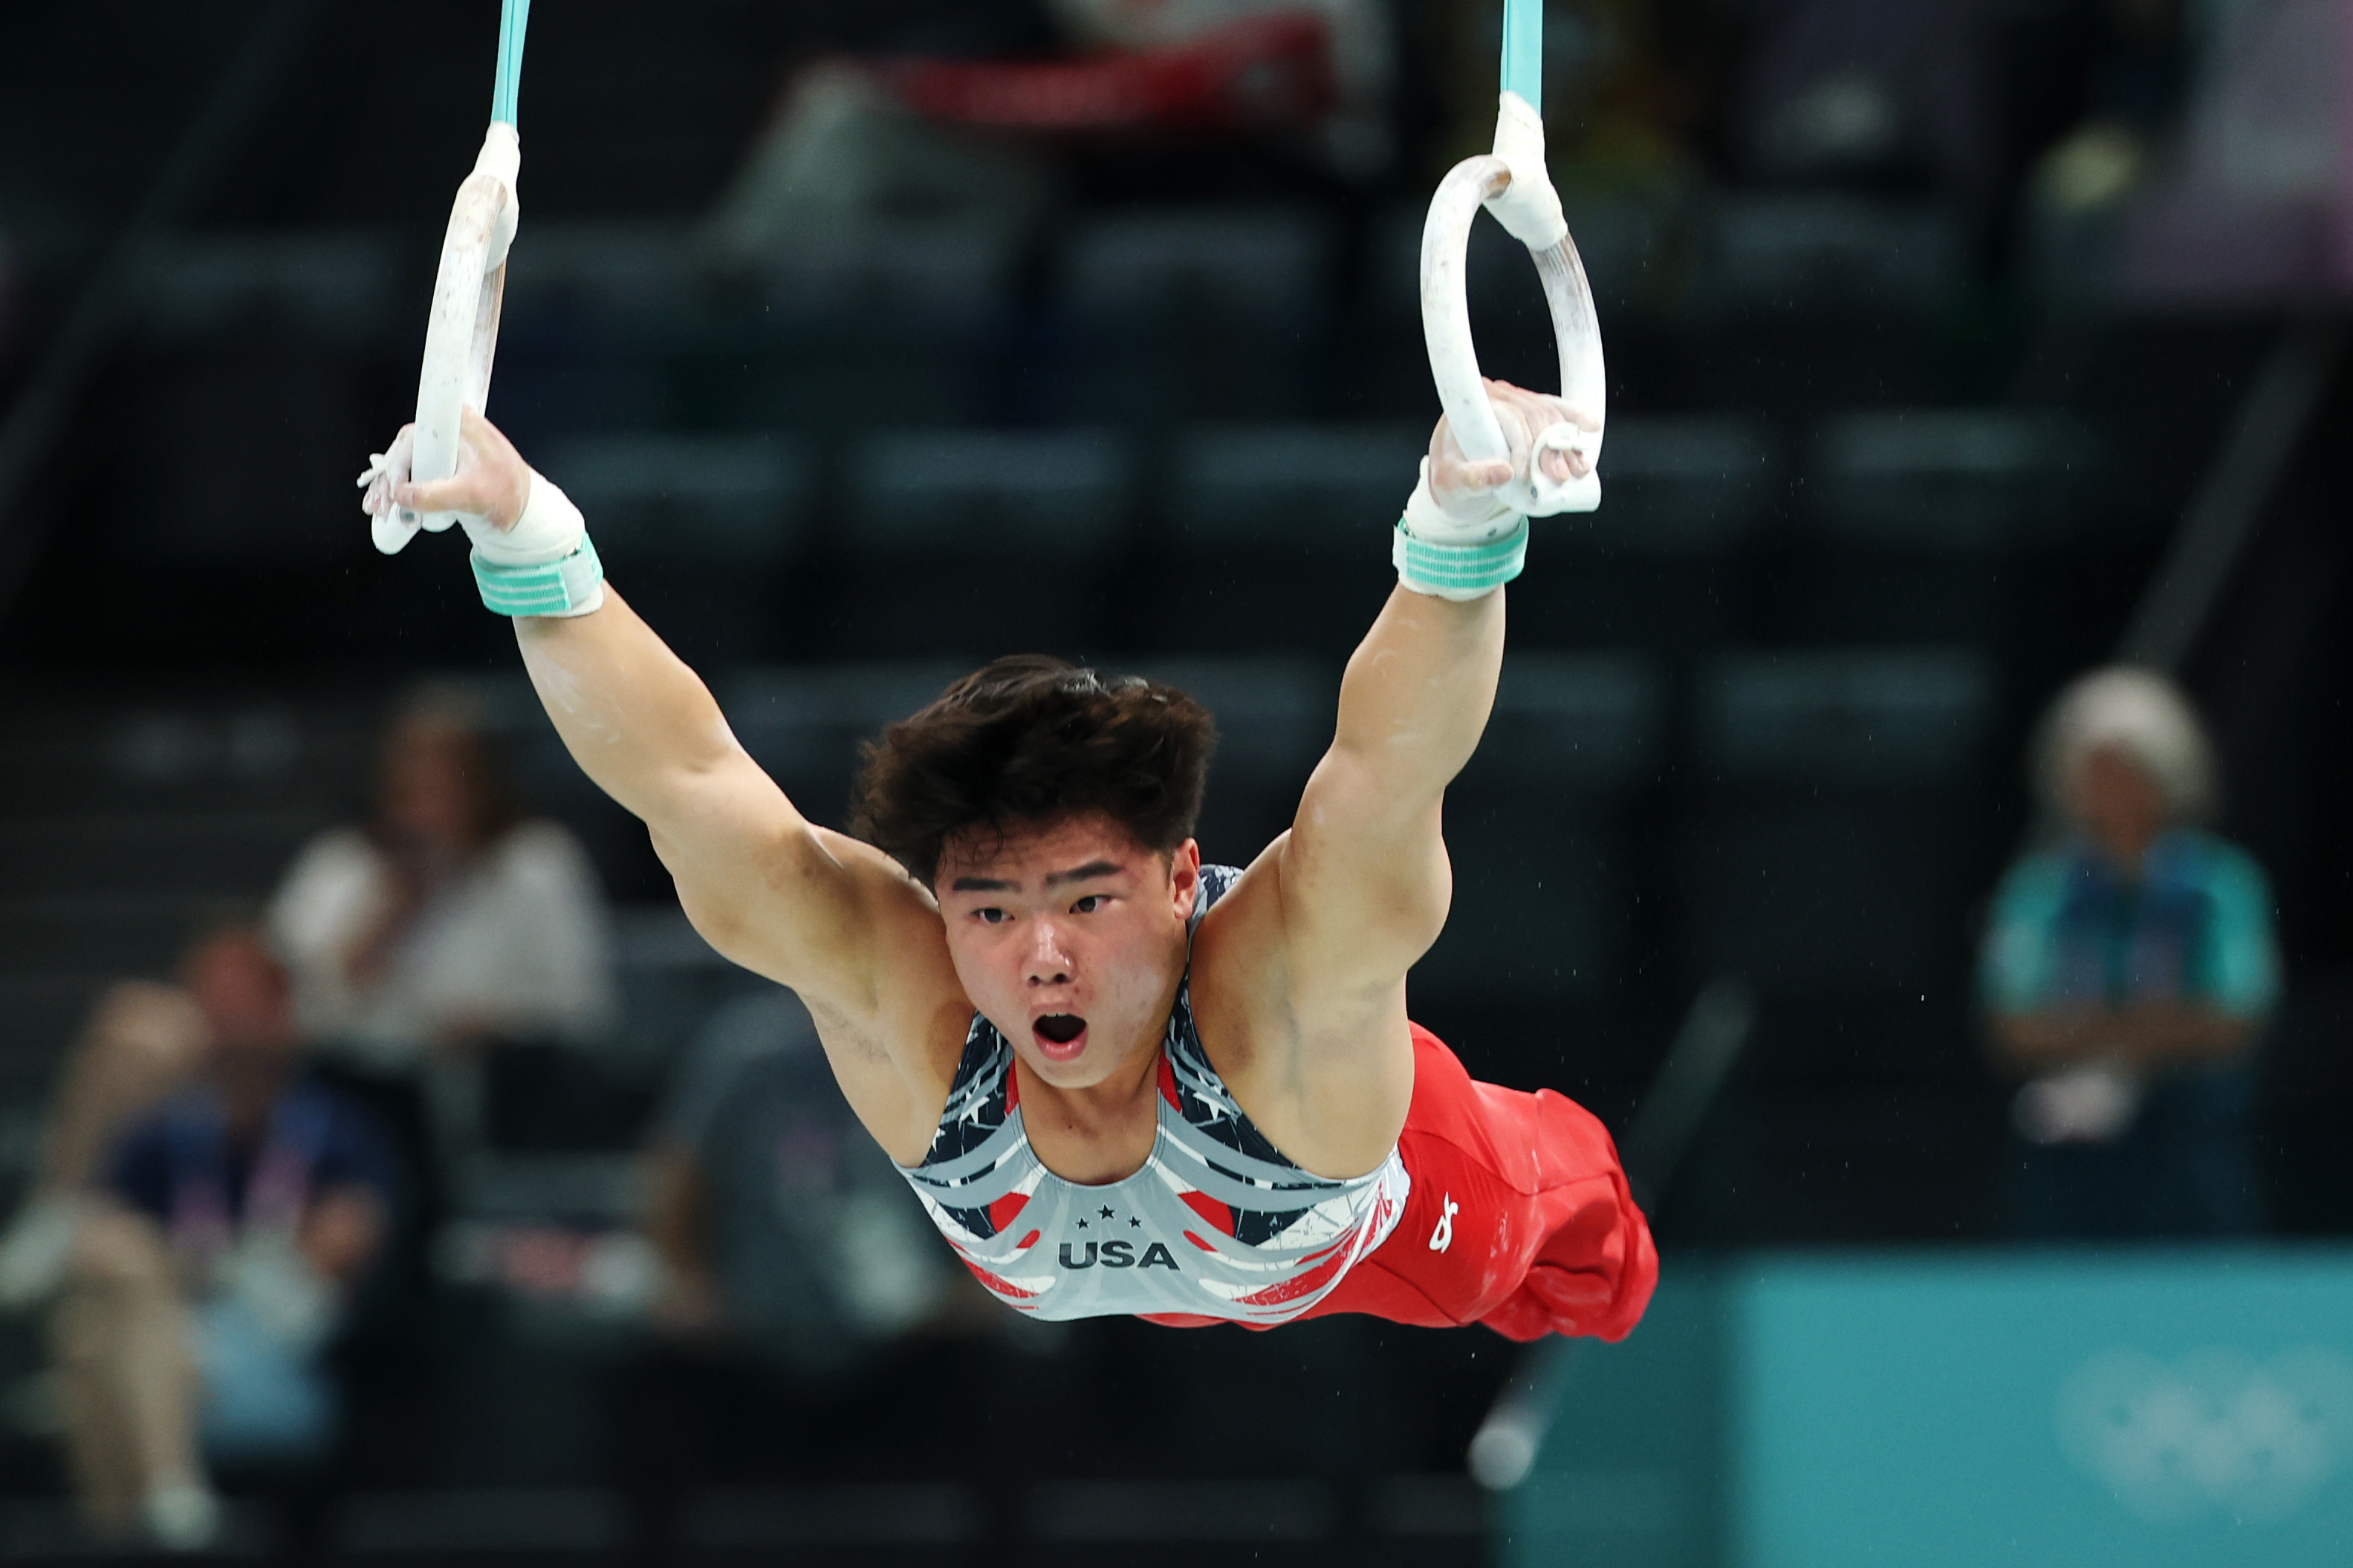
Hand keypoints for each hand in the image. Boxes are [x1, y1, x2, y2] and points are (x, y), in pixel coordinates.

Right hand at [357, 406, 531, 534]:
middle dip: (389, 478)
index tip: (395, 485)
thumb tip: (402, 495)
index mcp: (460, 426)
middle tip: (383, 504)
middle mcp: (449, 432)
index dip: (399, 459)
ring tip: (379, 509)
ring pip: (405, 462)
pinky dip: (399, 490)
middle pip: (406, 449)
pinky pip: (413, 473)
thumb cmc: (509, 496)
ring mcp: (445, 448)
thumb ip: (436, 495)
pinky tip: (388, 505)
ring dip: (389, 486)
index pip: (416, 434)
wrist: (526, 511)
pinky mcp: (443, 465)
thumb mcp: (473, 496)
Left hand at [1426, 377, 1597, 521]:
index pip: (1508, 415)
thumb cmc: (1450, 475)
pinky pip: (1556, 408)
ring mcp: (1515, 399)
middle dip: (1550, 447)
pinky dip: (1574, 419)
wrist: (1455, 474)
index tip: (1526, 474)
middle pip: (1533, 413)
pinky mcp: (1530, 409)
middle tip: (1559, 477)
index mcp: (1472, 406)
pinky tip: (1590, 428)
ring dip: (1567, 441)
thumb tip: (1505, 472)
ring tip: (1577, 469)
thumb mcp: (1453, 481)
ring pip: (1549, 412)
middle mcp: (1495, 395)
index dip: (1523, 444)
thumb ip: (1474, 478)